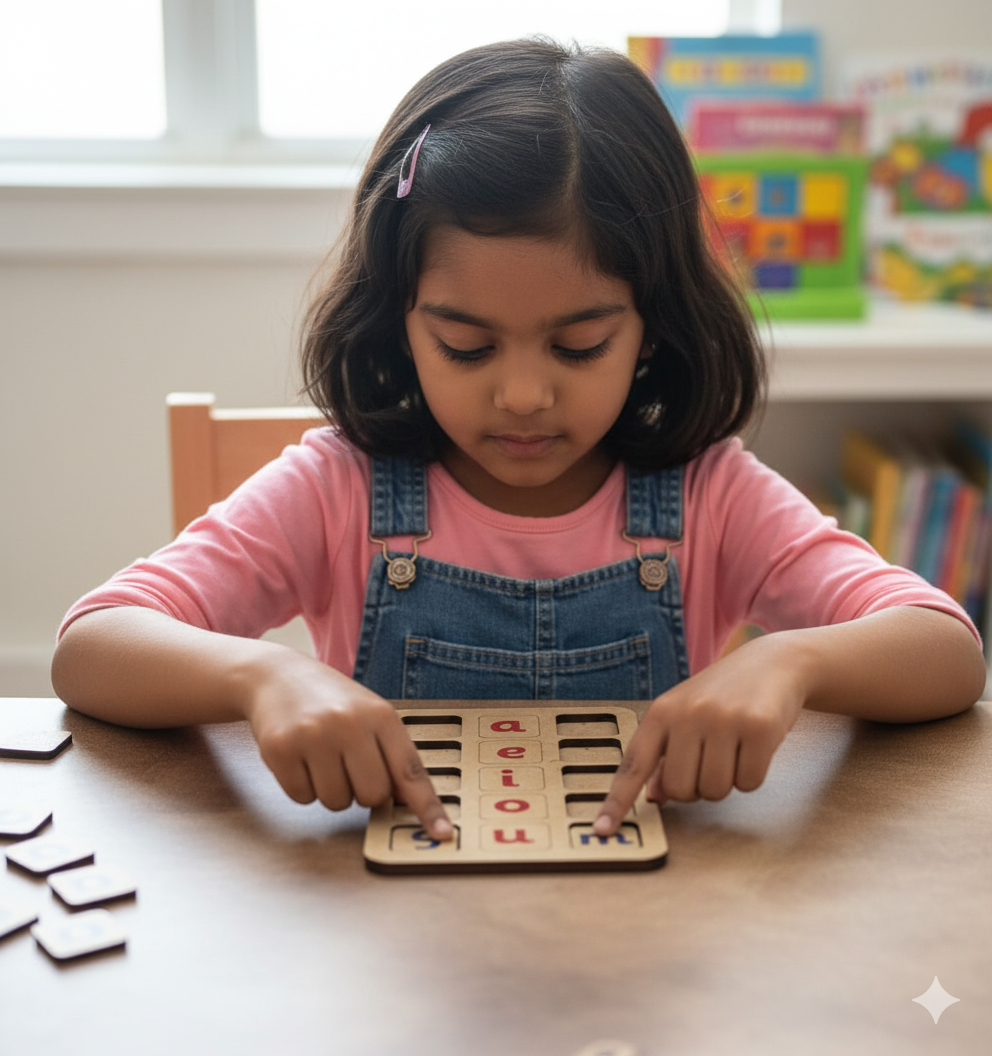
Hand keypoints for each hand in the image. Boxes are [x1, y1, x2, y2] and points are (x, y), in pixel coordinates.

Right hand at [244, 653, 452, 840]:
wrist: (277, 676)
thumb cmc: (330, 700)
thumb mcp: (369, 714)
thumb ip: (391, 753)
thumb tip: (406, 800)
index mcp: (380, 715)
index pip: (410, 770)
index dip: (428, 807)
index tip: (442, 834)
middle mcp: (349, 724)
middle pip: (373, 795)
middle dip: (362, 790)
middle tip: (348, 763)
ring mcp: (313, 736)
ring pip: (337, 802)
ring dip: (330, 789)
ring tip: (322, 756)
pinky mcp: (280, 750)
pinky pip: (302, 798)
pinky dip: (303, 786)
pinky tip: (300, 758)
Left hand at [594, 632, 807, 834]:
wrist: (772, 663)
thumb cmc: (722, 695)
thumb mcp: (684, 716)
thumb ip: (665, 756)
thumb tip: (654, 796)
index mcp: (660, 712)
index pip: (633, 764)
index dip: (616, 801)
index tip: (602, 830)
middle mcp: (688, 714)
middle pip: (681, 790)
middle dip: (697, 787)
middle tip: (710, 758)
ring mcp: (723, 719)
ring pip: (716, 791)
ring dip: (727, 781)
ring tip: (733, 748)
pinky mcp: (759, 727)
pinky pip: (749, 783)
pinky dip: (753, 775)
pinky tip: (754, 747)